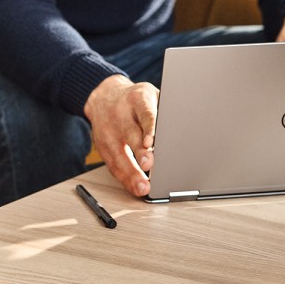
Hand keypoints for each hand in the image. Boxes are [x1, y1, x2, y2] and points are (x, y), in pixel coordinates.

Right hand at [83, 74, 158, 197]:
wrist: (105, 96)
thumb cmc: (135, 99)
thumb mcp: (151, 95)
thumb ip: (163, 112)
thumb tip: (183, 131)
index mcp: (137, 99)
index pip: (145, 113)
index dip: (149, 127)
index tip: (152, 141)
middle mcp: (120, 114)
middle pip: (130, 134)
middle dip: (139, 151)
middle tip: (148, 164)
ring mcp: (108, 131)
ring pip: (119, 154)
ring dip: (131, 172)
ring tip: (143, 187)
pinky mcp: (101, 145)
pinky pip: (112, 164)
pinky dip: (124, 177)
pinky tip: (134, 186)